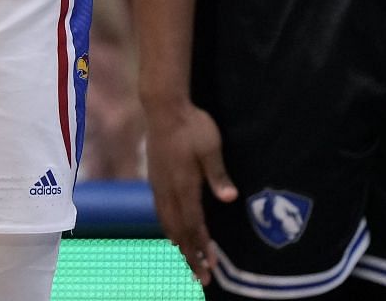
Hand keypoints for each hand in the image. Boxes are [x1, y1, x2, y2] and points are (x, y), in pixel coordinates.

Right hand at [143, 97, 235, 285]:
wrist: (163, 107)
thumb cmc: (192, 124)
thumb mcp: (211, 146)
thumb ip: (218, 173)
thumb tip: (230, 199)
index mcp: (184, 185)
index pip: (194, 224)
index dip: (203, 246)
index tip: (212, 265)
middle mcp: (168, 190)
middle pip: (178, 231)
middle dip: (190, 256)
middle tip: (201, 278)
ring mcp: (159, 186)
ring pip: (167, 224)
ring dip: (179, 246)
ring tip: (188, 262)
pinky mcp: (155, 180)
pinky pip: (161, 213)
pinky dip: (169, 230)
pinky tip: (173, 234)